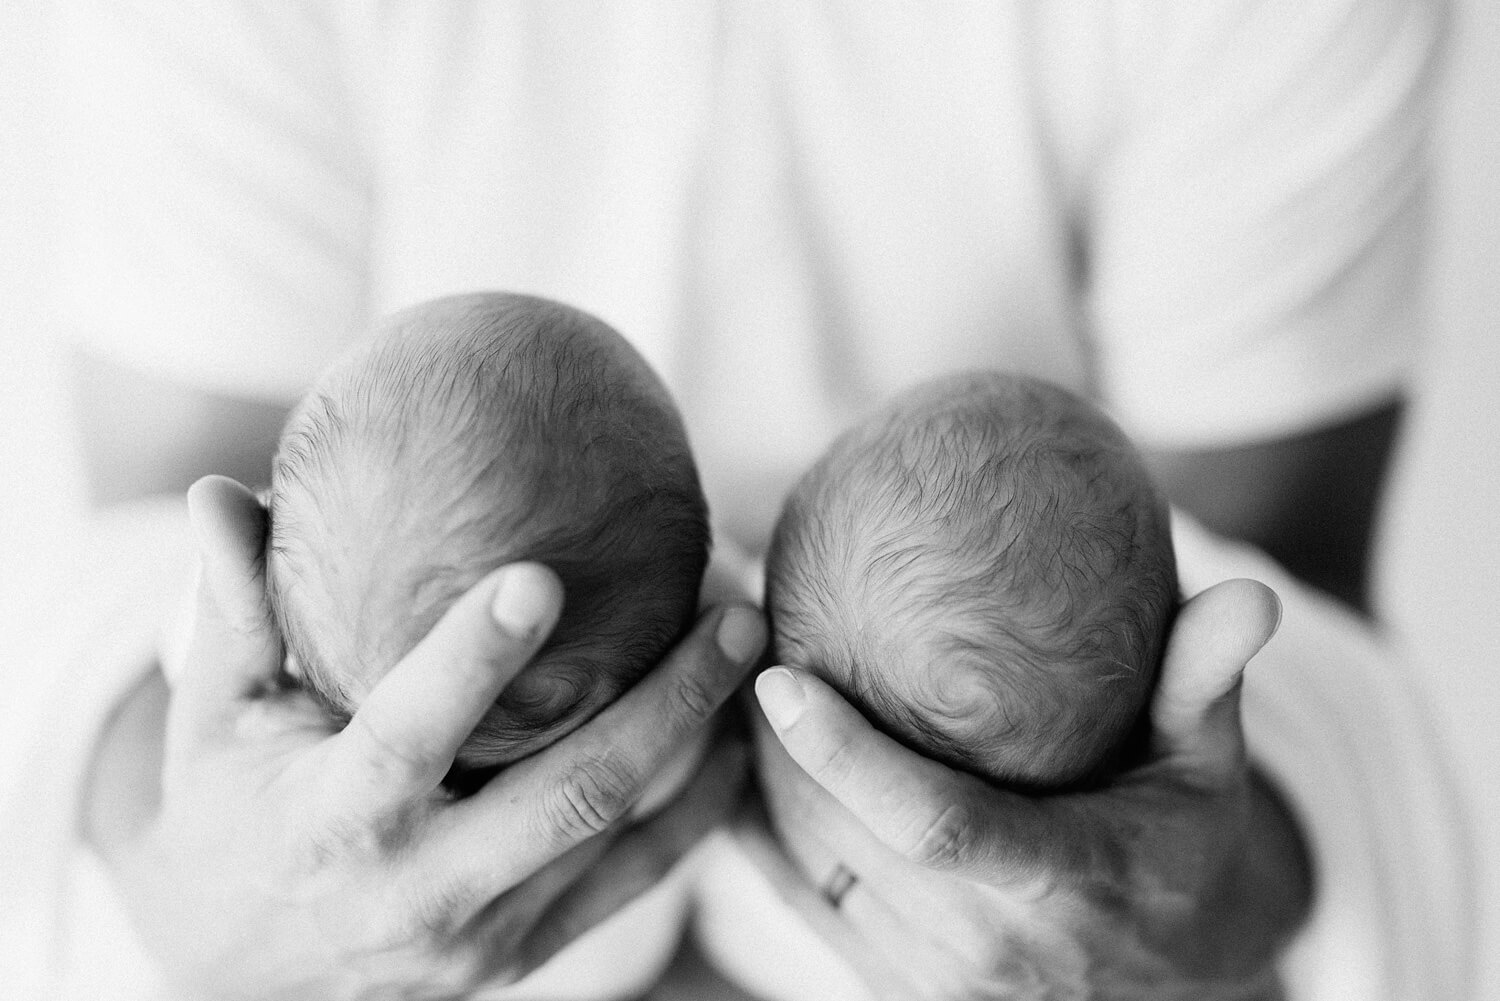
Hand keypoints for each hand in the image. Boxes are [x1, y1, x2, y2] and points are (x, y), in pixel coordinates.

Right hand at [110, 476, 766, 1000]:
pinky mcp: (525, 955)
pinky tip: (737, 738)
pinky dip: (694, 810)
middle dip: (668, 701)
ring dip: (697, 740)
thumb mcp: (214, 720)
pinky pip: (633, 881)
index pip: (410, 734)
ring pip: (618, 834)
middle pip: (571, 794)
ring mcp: (483, 936)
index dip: (472, 659)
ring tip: (753, 649)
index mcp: (333, 822)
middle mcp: (419, 890)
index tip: (544, 574)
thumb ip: (231, 612)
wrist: (234, 977)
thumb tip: (216, 488)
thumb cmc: (226, 816)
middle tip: (736, 609)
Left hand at [741, 579, 1308, 1000]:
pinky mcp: (906, 996)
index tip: (782, 679)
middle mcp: (995, 951)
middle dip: (778, 752)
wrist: (1177, 970)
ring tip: (725, 691)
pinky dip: (768, 836)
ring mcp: (945, 986)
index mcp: (1069, 883)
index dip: (848, 757)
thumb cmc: (1185, 836)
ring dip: (763, 786)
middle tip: (736, 646)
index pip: (937, 825)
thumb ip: (1208, 681)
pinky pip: (811, 908)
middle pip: (848, 844)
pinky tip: (742, 764)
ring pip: (816, 877)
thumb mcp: (1211, 761)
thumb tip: (1253, 594)